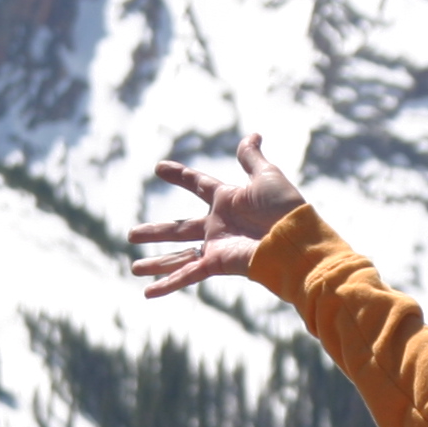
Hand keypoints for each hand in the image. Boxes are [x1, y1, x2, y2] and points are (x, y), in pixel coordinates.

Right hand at [128, 132, 309, 297]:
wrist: (295, 238)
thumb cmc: (284, 207)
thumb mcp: (266, 175)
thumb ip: (251, 157)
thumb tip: (253, 134)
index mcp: (228, 201)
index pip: (198, 185)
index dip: (179, 176)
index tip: (159, 168)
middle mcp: (219, 225)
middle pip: (180, 228)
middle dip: (156, 231)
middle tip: (131, 233)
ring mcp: (216, 246)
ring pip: (178, 255)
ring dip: (157, 262)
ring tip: (134, 268)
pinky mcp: (217, 263)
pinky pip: (187, 274)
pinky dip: (167, 284)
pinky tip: (148, 293)